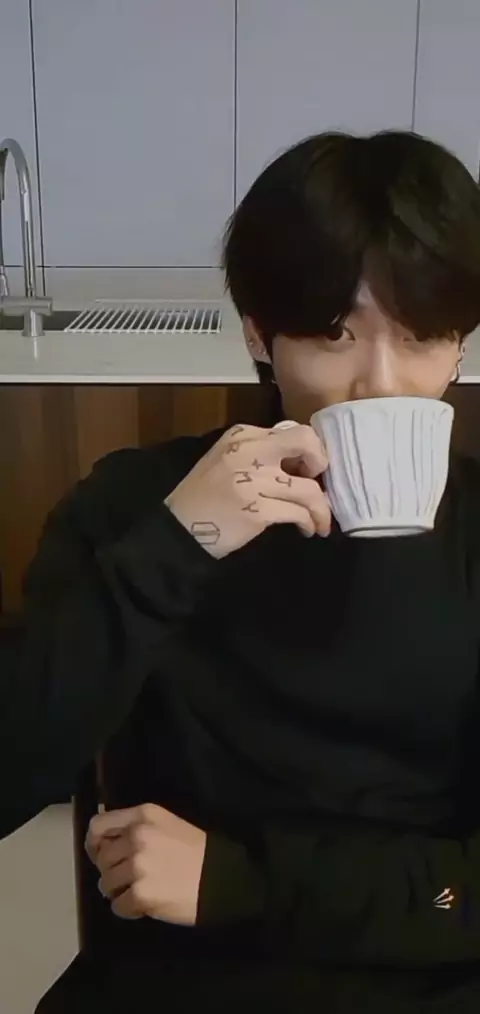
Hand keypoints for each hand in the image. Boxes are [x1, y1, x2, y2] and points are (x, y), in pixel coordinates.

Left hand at [85, 804, 205, 924]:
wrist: (222, 878)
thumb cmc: (197, 851)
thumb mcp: (167, 824)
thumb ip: (137, 828)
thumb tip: (108, 843)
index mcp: (143, 816)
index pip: (98, 825)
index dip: (94, 843)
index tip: (100, 855)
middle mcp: (137, 836)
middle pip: (102, 858)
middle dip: (111, 871)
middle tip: (128, 880)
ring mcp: (138, 865)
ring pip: (106, 883)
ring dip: (118, 892)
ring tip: (138, 892)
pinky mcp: (141, 894)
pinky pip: (117, 906)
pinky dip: (128, 909)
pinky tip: (144, 905)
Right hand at [165, 421, 329, 558]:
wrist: (179, 530)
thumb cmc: (204, 497)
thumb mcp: (226, 459)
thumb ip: (259, 452)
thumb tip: (301, 458)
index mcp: (242, 435)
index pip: (292, 431)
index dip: (309, 451)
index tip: (308, 471)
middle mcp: (248, 452)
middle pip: (305, 443)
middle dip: (321, 464)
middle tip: (319, 486)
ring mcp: (253, 481)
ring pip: (309, 489)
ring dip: (321, 509)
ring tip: (319, 522)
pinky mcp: (257, 511)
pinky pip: (298, 513)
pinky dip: (309, 522)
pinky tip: (306, 529)